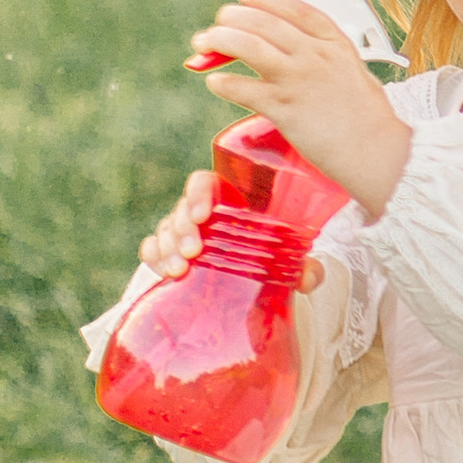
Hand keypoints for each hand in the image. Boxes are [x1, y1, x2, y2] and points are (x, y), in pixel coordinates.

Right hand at [136, 166, 329, 293]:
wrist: (255, 271)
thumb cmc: (272, 252)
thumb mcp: (290, 257)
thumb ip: (304, 266)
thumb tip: (310, 278)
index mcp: (228, 199)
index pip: (204, 183)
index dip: (198, 194)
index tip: (202, 215)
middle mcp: (202, 211)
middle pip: (182, 209)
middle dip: (182, 229)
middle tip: (192, 252)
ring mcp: (183, 230)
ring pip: (166, 229)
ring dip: (167, 247)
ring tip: (179, 270)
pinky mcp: (172, 251)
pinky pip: (153, 248)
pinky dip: (154, 256)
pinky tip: (162, 271)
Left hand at [188, 0, 413, 217]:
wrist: (377, 151)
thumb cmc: (367, 117)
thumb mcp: (352, 72)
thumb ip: (325, 57)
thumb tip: (292, 49)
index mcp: (335, 44)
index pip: (296, 9)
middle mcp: (315, 56)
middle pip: (265, 23)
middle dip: (234, 17)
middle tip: (220, 21)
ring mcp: (299, 81)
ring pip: (250, 48)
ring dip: (222, 41)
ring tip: (205, 42)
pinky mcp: (285, 110)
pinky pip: (245, 90)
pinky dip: (225, 83)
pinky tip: (214, 82)